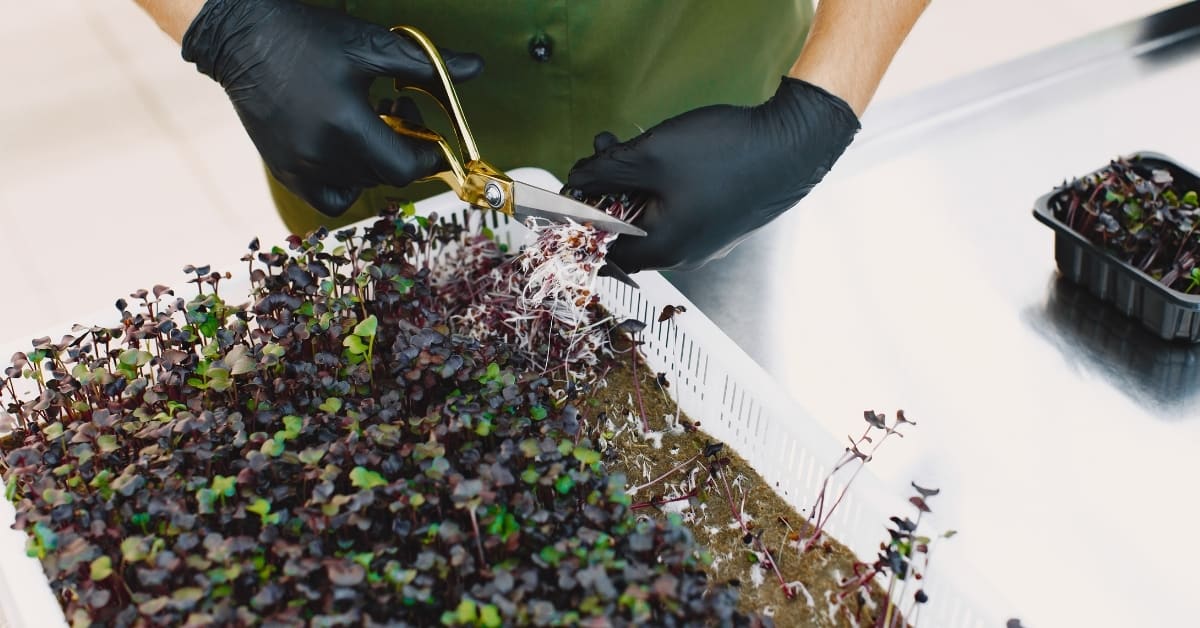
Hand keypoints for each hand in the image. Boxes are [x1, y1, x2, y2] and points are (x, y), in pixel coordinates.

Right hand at [182, 0, 482, 215]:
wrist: (242, 38)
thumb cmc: (307, 37)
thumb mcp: (371, 46)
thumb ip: (427, 65)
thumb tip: (475, 68)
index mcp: (344, 124)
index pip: (404, 166)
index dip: (427, 156)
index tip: (432, 137)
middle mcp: (319, 153)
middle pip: (386, 176)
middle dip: (404, 151)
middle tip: (398, 112)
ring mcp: (298, 167)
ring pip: (362, 186)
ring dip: (377, 162)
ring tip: (370, 123)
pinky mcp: (284, 170)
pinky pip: (331, 198)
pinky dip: (349, 183)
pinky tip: (348, 151)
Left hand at [566, 77, 858, 271]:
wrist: (794, 144)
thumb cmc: (726, 155)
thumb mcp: (650, 156)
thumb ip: (605, 171)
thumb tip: (575, 180)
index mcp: (664, 248)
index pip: (605, 249)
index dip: (583, 219)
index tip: (575, 190)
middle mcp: (686, 253)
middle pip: (628, 229)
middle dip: (608, 188)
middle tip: (602, 152)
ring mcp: (707, 238)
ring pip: (654, 213)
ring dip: (634, 180)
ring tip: (628, 143)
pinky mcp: (721, 219)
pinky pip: (679, 207)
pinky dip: (662, 183)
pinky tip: (665, 152)